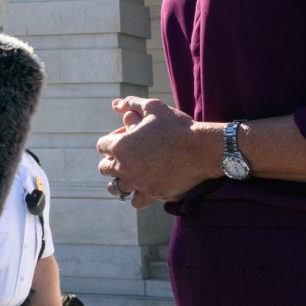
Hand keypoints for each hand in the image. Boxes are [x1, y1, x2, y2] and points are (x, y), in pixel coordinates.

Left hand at [97, 97, 213, 208]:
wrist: (203, 149)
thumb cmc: (177, 126)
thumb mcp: (154, 107)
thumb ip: (132, 103)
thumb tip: (116, 104)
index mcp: (121, 146)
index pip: (101, 146)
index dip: (108, 142)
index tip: (116, 142)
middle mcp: (125, 167)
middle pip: (105, 168)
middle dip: (111, 162)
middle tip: (121, 159)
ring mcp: (138, 183)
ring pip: (116, 188)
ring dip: (120, 181)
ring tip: (128, 176)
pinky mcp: (153, 194)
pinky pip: (136, 201)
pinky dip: (137, 196)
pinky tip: (143, 188)